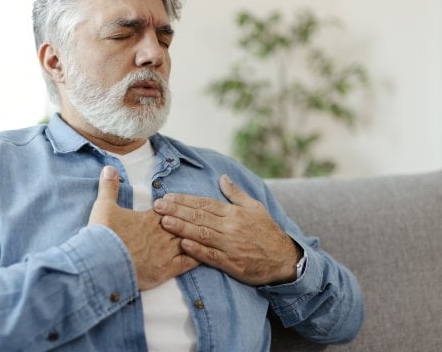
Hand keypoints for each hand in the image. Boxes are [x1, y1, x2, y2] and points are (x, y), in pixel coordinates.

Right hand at [88, 166, 198, 290]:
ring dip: (199, 237)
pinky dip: (198, 258)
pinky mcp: (168, 270)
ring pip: (190, 240)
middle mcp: (163, 232)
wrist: (102, 261)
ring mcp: (167, 251)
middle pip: (184, 223)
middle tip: (206, 217)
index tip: (183, 205)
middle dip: (193, 221)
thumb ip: (109, 187)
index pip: (171, 209)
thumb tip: (109, 167)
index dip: (177, 207)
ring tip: (211, 234)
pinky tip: (206, 256)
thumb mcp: (104, 207)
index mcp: (150, 218)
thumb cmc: (104, 234)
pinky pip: (189, 262)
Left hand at [153, 174, 300, 284]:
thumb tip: (222, 178)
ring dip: (182, 228)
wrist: (284, 259)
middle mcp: (230, 227)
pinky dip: (197, 250)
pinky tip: (183, 245)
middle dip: (176, 211)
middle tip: (157, 206)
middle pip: (199, 217)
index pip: (204, 203)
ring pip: (202, 234)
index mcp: (234, 213)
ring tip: (164, 222)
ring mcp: (230, 246)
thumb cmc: (267, 232)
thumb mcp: (255, 207)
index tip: (168, 197)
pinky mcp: (232, 263)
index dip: (185, 200)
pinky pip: (211, 256)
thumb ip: (236, 193)